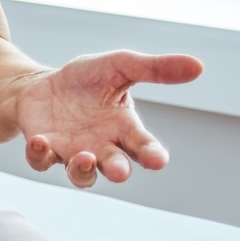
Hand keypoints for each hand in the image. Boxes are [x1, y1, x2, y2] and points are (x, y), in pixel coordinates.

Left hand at [15, 51, 201, 187]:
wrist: (42, 85)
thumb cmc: (88, 80)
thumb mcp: (121, 66)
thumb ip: (155, 69)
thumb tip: (199, 66)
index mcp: (125, 129)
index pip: (144, 147)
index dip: (152, 155)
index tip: (158, 160)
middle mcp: (101, 146)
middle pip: (114, 167)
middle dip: (118, 170)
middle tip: (119, 171)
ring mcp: (71, 152)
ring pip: (81, 174)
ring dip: (82, 170)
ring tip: (83, 158)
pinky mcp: (43, 150)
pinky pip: (41, 161)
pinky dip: (40, 154)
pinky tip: (41, 141)